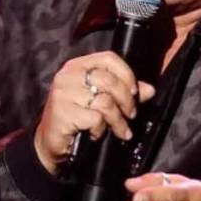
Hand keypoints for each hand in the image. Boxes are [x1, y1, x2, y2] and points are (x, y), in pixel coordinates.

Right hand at [34, 52, 155, 174]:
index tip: (135, 92)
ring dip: (117, 119)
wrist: (49, 142)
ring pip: (105, 101)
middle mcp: (68, 75)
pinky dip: (100, 129)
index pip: (109, 58)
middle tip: (131, 114)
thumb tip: (150, 90)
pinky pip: (95, 118)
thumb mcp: (99, 101)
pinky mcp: (62, 112)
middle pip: (109, 80)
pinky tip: (96, 134)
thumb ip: (124, 92)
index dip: (127, 74)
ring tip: (120, 130)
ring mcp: (63, 93)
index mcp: (77, 66)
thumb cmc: (76, 118)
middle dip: (126, 100)